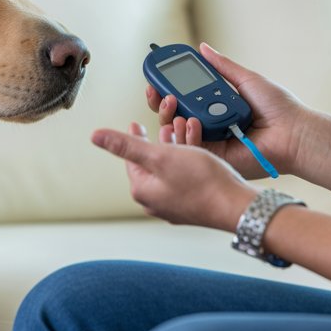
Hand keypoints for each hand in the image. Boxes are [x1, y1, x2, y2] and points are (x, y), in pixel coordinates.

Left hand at [91, 122, 257, 230]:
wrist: (235, 205)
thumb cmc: (201, 182)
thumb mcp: (159, 155)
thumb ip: (126, 145)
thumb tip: (95, 136)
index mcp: (142, 190)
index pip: (131, 159)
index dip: (134, 138)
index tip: (136, 124)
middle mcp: (155, 202)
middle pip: (150, 165)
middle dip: (157, 142)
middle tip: (162, 128)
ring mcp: (175, 206)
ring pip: (169, 171)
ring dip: (174, 149)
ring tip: (182, 134)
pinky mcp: (193, 205)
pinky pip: (184, 179)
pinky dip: (188, 161)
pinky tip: (197, 152)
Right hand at [146, 43, 311, 178]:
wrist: (293, 131)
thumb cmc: (277, 107)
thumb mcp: (246, 80)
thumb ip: (222, 67)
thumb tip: (203, 48)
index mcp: (216, 106)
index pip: (183, 98)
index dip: (167, 89)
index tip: (156, 77)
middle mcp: (210, 124)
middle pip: (175, 116)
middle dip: (161, 103)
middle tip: (157, 91)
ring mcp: (211, 142)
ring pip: (179, 133)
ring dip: (169, 117)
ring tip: (171, 103)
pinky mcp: (215, 157)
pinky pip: (192, 147)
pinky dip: (186, 134)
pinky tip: (187, 121)